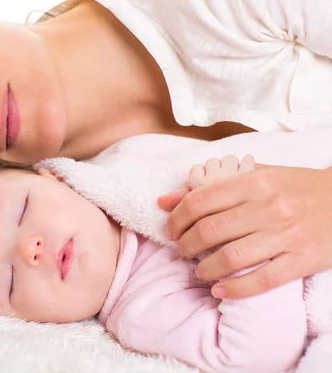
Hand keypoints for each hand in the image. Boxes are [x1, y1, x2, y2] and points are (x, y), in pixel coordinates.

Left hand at [158, 164, 331, 298]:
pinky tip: (220, 290)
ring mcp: (286, 235)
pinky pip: (262, 280)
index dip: (176, 219)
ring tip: (199, 271)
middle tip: (182, 251)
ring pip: (231, 258)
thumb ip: (209, 186)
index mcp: (253, 183)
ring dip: (205, 269)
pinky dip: (235, 289)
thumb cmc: (293, 186)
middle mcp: (268, 207)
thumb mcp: (254, 176)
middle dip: (185, 245)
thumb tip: (163, 201)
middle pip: (209, 231)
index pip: (199, 201)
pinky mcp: (303, 259)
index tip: (171, 230)